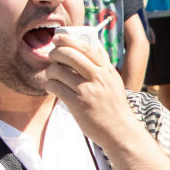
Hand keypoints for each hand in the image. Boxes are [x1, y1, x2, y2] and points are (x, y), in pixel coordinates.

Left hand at [44, 30, 136, 144]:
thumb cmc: (114, 105)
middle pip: (69, 55)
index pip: (86, 47)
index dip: (68, 40)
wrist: (119, 130)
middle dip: (55, 53)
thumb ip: (103, 62)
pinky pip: (55, 87)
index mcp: (106, 70)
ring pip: (58, 70)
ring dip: (50, 71)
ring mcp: (87, 91)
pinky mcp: (77, 104)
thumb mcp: (114, 80)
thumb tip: (94, 42)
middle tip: (52, 57)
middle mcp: (98, 77)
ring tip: (52, 76)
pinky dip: (50, 85)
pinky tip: (53, 88)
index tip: (58, 38)